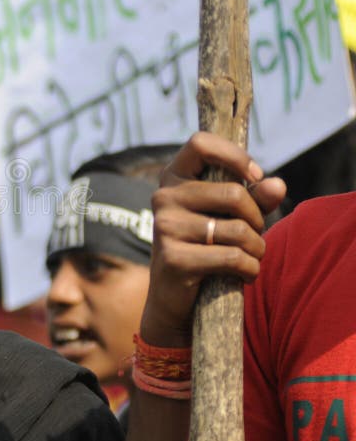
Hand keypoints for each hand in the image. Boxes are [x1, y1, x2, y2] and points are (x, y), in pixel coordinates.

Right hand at [140, 132, 285, 346]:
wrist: (174, 298)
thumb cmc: (206, 247)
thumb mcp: (230, 216)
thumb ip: (255, 197)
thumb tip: (277, 184)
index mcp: (173, 178)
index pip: (200, 143)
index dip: (234, 156)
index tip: (254, 177)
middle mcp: (163, 198)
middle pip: (233, 193)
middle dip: (257, 218)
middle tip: (254, 234)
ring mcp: (165, 228)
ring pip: (238, 229)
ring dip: (257, 248)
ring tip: (251, 256)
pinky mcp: (174, 258)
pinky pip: (233, 257)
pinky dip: (250, 269)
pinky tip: (245, 274)